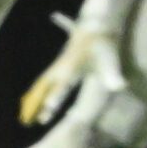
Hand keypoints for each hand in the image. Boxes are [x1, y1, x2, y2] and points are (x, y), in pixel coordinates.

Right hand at [18, 12, 126, 126]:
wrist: (95, 25)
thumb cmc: (103, 44)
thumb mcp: (111, 60)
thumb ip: (114, 75)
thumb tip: (122, 87)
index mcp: (74, 66)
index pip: (64, 84)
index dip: (57, 95)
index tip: (49, 107)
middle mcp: (61, 67)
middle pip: (44, 88)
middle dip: (36, 104)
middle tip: (27, 121)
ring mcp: (57, 66)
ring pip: (40, 85)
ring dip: (32, 100)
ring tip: (24, 117)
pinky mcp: (57, 65)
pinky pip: (42, 82)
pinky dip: (34, 93)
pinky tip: (27, 103)